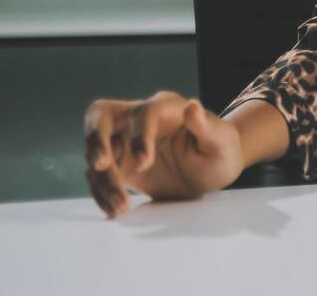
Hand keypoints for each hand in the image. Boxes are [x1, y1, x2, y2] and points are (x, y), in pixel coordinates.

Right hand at [83, 90, 244, 218]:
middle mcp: (138, 118)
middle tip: (100, 165)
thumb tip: (192, 106)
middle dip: (95, 139)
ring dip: (103, 180)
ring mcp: (123, 141)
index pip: (144, 113)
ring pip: (96, 152)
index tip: (144, 163)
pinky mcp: (118, 164)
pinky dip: (101, 193)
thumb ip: (207, 126)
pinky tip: (113, 210)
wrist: (210, 170)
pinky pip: (98, 176)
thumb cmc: (219, 150)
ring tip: (120, 207)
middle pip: (101, 115)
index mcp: (166, 106)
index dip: (140, 135)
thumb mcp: (221, 141)